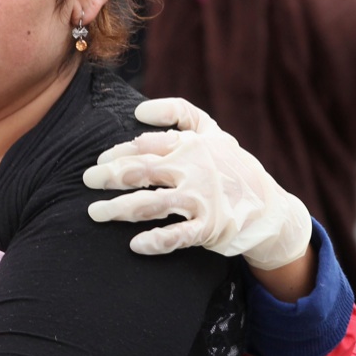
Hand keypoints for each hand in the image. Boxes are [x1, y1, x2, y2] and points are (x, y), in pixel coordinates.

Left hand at [82, 98, 311, 269]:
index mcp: (191, 145)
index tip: (100, 161)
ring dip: (119, 209)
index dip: (118, 153)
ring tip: (95, 212)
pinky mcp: (210, 228)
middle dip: (109, 176)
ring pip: (152, 204)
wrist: (269, 207)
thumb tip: (138, 110)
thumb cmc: (231, 165)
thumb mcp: (212, 130)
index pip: (145, 146)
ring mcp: (202, 200)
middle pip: (141, 171)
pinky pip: (177, 236)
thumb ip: (178, 112)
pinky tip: (134, 244)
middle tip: (86, 181)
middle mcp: (194, 170)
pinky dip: (156, 241)